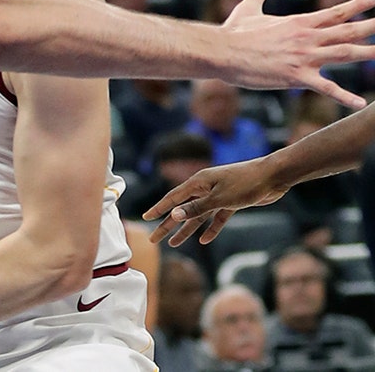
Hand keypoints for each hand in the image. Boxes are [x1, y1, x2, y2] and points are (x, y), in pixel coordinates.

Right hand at [143, 158, 287, 246]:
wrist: (274, 176)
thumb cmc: (246, 183)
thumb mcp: (220, 198)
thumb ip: (197, 208)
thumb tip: (174, 214)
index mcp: (198, 183)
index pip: (173, 198)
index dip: (158, 209)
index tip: (146, 218)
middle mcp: (205, 188)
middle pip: (182, 209)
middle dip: (168, 225)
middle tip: (154, 239)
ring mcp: (218, 195)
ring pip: (198, 215)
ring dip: (187, 230)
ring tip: (174, 244)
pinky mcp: (231, 201)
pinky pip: (216, 217)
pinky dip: (211, 228)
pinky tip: (204, 240)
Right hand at [220, 0, 374, 108]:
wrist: (222, 52)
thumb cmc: (234, 31)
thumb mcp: (249, 7)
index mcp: (300, 22)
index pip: (338, 11)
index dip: (362, 4)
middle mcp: (307, 38)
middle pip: (349, 30)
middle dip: (373, 26)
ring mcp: (304, 57)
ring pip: (345, 54)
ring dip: (369, 53)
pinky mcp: (296, 77)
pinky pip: (326, 88)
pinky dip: (344, 96)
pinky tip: (360, 103)